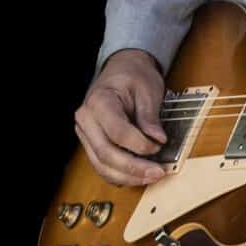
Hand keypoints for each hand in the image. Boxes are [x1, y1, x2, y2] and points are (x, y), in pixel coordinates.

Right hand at [73, 49, 167, 186]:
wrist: (122, 69)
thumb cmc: (134, 76)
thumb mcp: (148, 89)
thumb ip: (150, 116)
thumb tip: (157, 139)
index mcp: (99, 102)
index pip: (117, 132)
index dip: (139, 144)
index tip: (159, 146)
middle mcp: (86, 120)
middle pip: (106, 153)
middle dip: (134, 167)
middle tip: (158, 172)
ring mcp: (86, 134)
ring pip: (101, 165)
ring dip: (128, 176)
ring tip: (151, 177)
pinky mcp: (92, 144)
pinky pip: (102, 165)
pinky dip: (120, 175)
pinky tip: (139, 176)